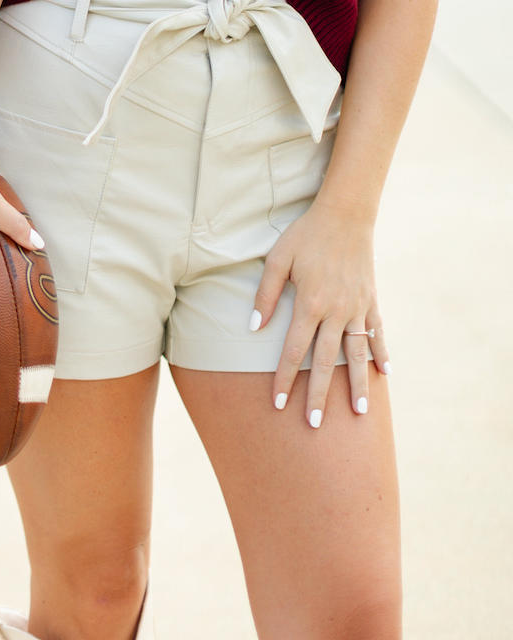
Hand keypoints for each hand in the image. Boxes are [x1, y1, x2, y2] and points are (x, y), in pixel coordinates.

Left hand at [251, 201, 389, 426]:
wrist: (345, 215)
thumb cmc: (305, 234)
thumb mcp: (277, 258)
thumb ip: (265, 294)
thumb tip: (253, 329)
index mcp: (309, 303)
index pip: (294, 351)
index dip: (285, 379)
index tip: (278, 404)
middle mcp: (335, 311)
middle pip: (325, 362)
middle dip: (318, 395)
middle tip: (314, 425)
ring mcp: (357, 308)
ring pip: (356, 354)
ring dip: (357, 385)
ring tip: (359, 414)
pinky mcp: (371, 300)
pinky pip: (378, 332)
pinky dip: (382, 353)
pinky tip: (386, 375)